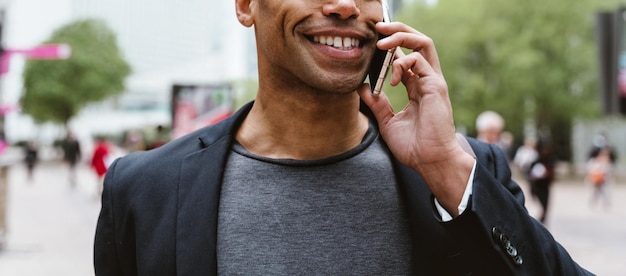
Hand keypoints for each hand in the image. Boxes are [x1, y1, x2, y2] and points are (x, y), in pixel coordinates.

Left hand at [358, 22, 473, 215]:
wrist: (430, 161)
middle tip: (378, 28)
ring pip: (423, 43)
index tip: (371, 45)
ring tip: (382, 42)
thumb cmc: (414, 147)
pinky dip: (402, 62)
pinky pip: (419, 60)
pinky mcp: (436, 86)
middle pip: (418, 43)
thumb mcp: (387, 122)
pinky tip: (391, 78)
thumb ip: (377, 103)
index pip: (405, 57)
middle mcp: (426, 80)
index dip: (390, 47)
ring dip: (401, 37)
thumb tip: (362, 87)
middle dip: (398, 30)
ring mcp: (433, 81)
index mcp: (417, 87)